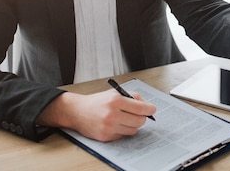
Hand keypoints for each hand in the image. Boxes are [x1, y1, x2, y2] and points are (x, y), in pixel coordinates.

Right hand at [37, 89, 156, 141]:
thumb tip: (147, 106)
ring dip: (133, 125)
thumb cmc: (97, 102)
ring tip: (126, 118)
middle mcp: (112, 114)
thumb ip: (132, 97)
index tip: (152, 109)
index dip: (150, 109)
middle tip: (139, 114)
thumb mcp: (114, 93)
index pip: (141, 108)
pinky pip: (123, 135)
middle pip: (139, 121)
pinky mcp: (106, 136)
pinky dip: (123, 130)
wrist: (77, 112)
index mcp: (115, 101)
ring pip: (133, 130)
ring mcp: (109, 127)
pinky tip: (117, 124)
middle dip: (142, 118)